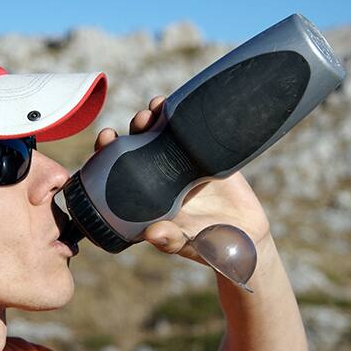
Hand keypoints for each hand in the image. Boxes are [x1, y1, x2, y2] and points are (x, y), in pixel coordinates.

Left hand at [93, 96, 271, 266]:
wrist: (245, 238)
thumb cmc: (208, 246)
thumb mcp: (187, 244)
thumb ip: (171, 241)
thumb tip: (152, 235)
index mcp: (144, 197)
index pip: (117, 171)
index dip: (107, 153)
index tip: (105, 140)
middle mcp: (158, 177)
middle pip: (137, 146)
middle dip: (131, 129)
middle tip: (137, 121)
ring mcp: (181, 164)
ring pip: (160, 134)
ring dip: (153, 118)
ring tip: (154, 109)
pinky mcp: (204, 157)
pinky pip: (190, 132)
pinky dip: (181, 117)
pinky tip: (174, 104)